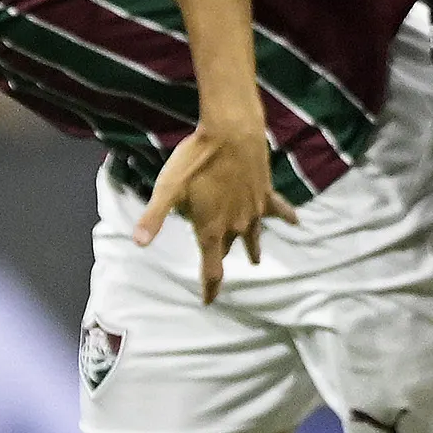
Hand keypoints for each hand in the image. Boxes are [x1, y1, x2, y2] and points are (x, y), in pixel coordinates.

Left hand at [134, 115, 297, 303]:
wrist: (231, 131)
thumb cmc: (196, 159)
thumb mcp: (168, 187)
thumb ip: (154, 217)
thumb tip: (138, 243)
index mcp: (212, 229)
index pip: (212, 269)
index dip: (210, 288)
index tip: (208, 301)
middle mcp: (236, 224)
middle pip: (229, 249)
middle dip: (222, 259)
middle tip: (218, 266)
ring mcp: (254, 208)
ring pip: (254, 235)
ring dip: (252, 248)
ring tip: (256, 260)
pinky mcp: (265, 191)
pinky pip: (278, 209)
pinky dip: (286, 217)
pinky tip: (295, 221)